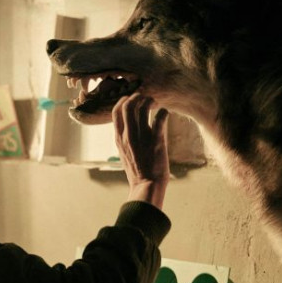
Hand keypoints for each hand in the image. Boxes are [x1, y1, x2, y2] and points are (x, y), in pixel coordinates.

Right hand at [112, 93, 169, 209]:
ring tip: (155, 103)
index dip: (123, 101)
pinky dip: (163, 112)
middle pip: (128, 105)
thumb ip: (123, 139)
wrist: (146, 186)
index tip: (131, 99)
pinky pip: (160, 118)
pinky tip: (165, 113)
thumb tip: (126, 129)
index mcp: (119, 138)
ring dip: (150, 101)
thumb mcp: (123, 153)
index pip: (116, 111)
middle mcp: (128, 136)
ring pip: (143, 108)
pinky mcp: (156, 141)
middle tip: (145, 98)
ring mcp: (142, 137)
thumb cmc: (136, 171)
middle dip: (137, 97)